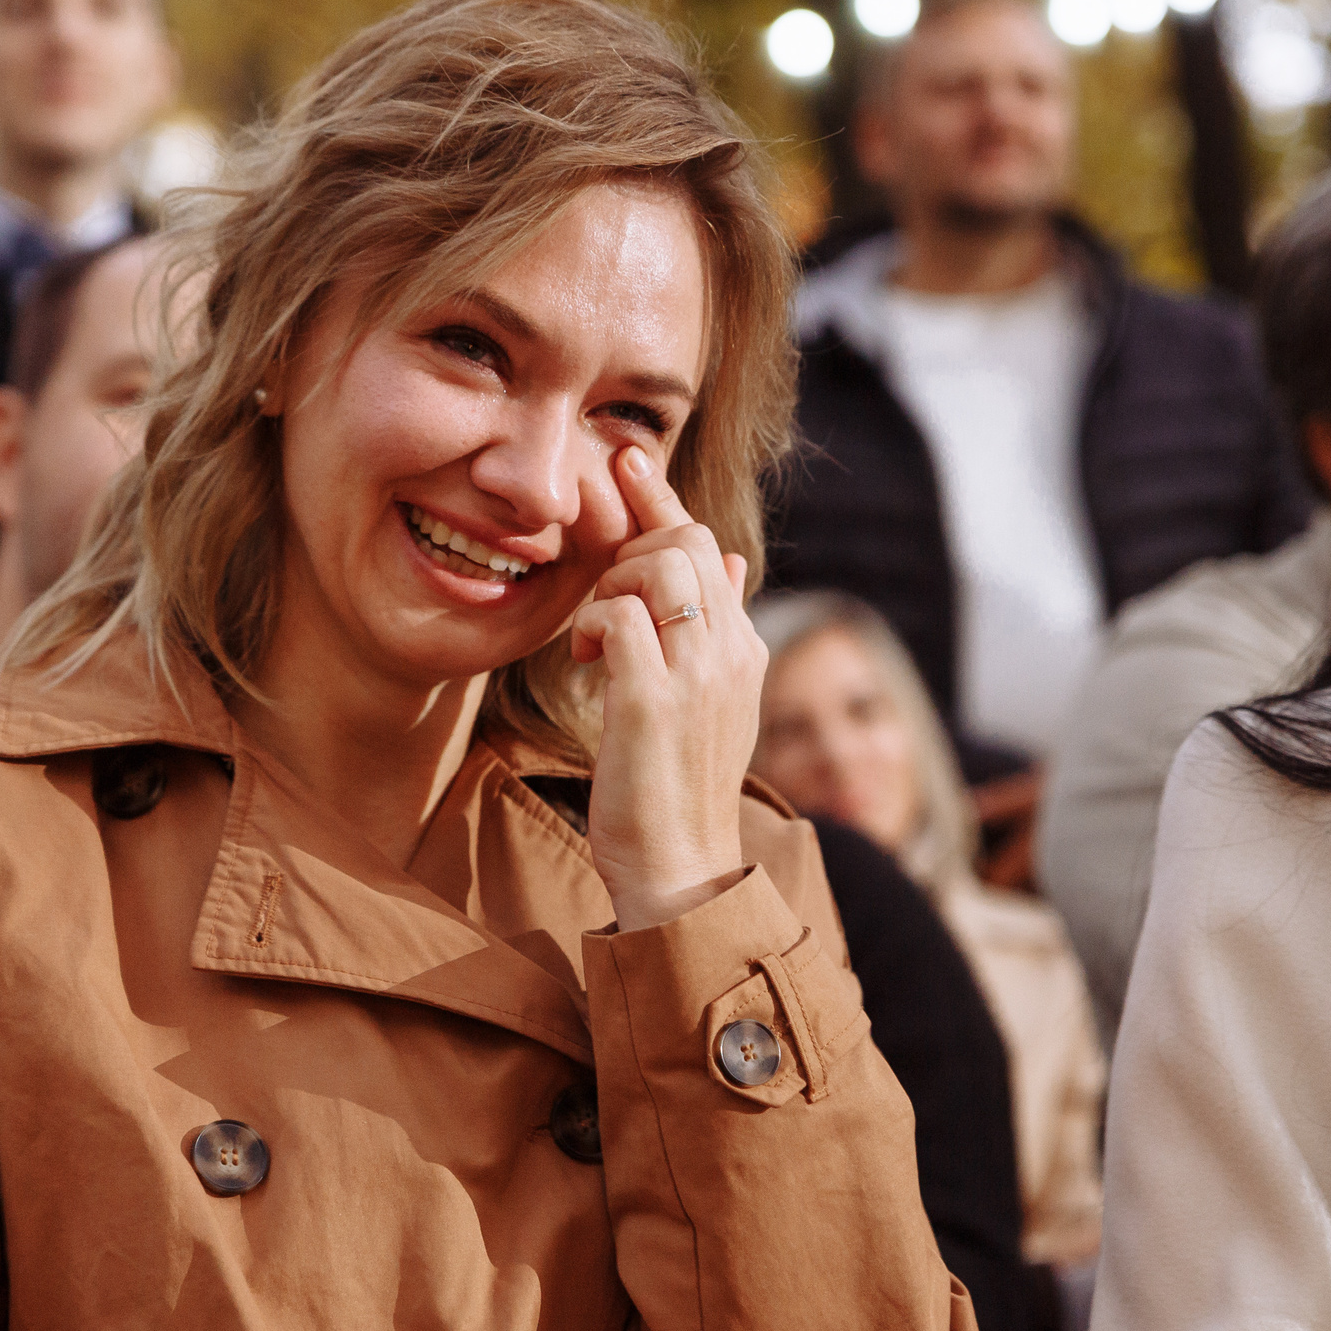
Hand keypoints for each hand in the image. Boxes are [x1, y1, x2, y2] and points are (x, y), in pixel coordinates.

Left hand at [568, 445, 765, 932]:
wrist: (682, 870)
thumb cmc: (677, 790)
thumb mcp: (709, 703)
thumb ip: (716, 632)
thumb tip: (727, 561)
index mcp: (744, 648)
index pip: (707, 545)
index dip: (662, 497)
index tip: (627, 460)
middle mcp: (732, 652)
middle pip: (683, 541)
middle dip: (628, 546)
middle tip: (597, 589)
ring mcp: (698, 675)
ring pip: (657, 566)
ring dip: (609, 588)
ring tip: (595, 641)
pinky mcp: (653, 700)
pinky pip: (618, 614)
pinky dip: (592, 625)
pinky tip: (586, 661)